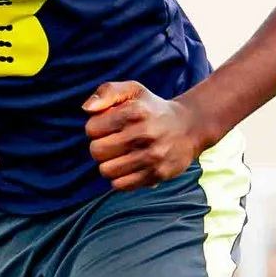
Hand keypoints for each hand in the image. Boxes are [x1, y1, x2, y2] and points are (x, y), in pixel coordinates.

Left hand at [82, 79, 204, 191]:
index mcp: (135, 111)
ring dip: (108, 164)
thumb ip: (106, 92)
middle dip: (99, 147)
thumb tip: (86, 109)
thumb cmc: (151, 109)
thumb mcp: (132, 90)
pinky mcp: (158, 174)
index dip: (95, 128)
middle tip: (112, 143)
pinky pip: (121, 185)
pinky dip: (120, 178)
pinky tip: (129, 168)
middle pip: (97, 151)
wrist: (189, 127)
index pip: (92, 128)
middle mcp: (145, 133)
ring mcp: (153, 156)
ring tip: (120, 156)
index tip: (108, 126)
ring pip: (107, 170)